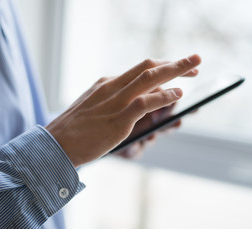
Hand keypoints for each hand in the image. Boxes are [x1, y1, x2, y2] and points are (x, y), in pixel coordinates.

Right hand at [46, 55, 200, 166]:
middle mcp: (112, 87)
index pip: (140, 69)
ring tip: (195, 69)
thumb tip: (136, 104)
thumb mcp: (94, 107)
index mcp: (107, 84)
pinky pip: (145, 102)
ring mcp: (115, 102)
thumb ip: (113, 103)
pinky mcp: (118, 119)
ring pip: (150, 78)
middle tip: (196, 60)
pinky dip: (164, 96)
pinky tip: (178, 95)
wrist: (55, 145)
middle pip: (148, 66)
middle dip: (175, 62)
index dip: (162, 65)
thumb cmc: (75, 129)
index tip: (177, 67)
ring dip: (175, 72)